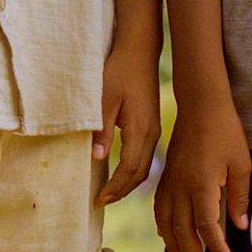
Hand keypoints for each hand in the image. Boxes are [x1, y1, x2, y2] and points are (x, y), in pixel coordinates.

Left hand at [95, 40, 162, 204]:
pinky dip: (133, 171)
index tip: (98, 198)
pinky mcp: (151, 125)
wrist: (139, 50)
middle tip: (101, 201)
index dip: (114, 187)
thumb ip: (101, 129)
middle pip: (140, 174)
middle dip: (121, 191)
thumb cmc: (119, 71)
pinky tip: (121, 173)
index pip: (129, 169)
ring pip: (144, 167)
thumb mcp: (104, 99)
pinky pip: (144, 156)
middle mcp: (152, 134)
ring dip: (128, 183)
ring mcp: (154, 130)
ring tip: (109, 192)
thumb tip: (98, 159)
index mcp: (141, 129)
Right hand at [155, 96, 251, 251]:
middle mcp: (181, 186)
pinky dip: (163, 227)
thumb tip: (239, 226)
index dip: (216, 246)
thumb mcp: (241, 163)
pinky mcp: (166, 177)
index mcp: (202, 184)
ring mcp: (170, 182)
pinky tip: (168, 238)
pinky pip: (159, 209)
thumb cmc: (225, 131)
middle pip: (182, 230)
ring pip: (166, 223)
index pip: (206, 225)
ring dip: (174, 246)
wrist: (201, 105)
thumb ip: (239, 196)